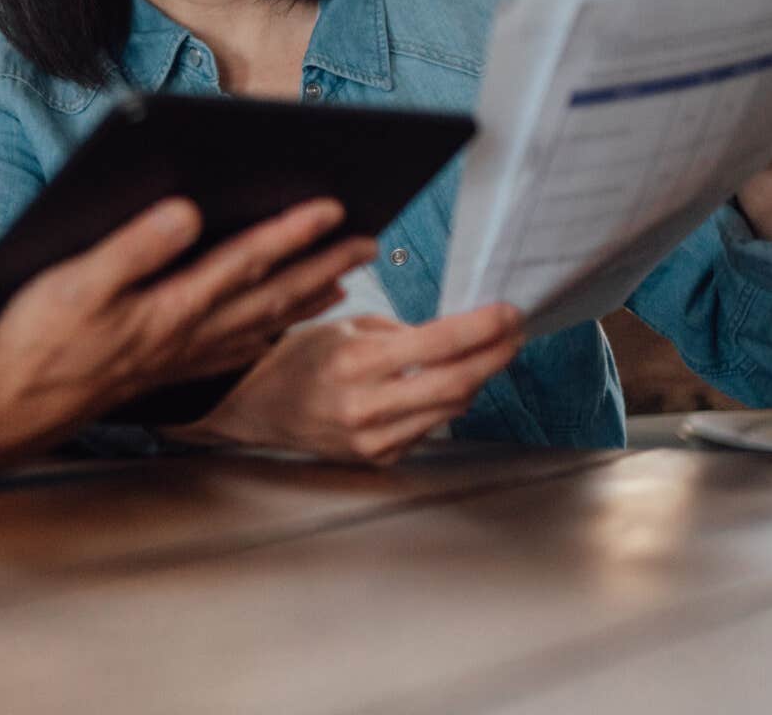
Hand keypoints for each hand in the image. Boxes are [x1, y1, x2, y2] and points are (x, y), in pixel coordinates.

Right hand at [0, 196, 375, 475]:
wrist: (12, 407)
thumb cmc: (38, 341)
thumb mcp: (75, 282)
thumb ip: (134, 247)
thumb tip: (187, 211)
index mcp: (170, 307)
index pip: (246, 261)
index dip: (292, 233)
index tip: (335, 207)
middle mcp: (188, 333)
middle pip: (270, 293)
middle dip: (324, 264)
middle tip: (370, 241)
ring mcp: (181, 356)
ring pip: (260, 322)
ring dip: (307, 298)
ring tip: (345, 280)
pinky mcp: (167, 370)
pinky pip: (235, 350)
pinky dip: (266, 335)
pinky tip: (276, 330)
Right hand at [169, 304, 524, 464]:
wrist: (256, 409)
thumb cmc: (297, 360)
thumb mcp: (341, 328)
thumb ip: (397, 332)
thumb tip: (451, 335)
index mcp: (355, 362)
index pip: (438, 344)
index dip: (483, 327)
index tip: (510, 313)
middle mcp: (367, 405)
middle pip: (458, 382)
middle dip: (496, 354)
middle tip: (515, 333)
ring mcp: (375, 438)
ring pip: (451, 407)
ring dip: (477, 378)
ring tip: (490, 353)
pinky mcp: (379, 457)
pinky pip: (430, 427)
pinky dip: (446, 403)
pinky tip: (448, 383)